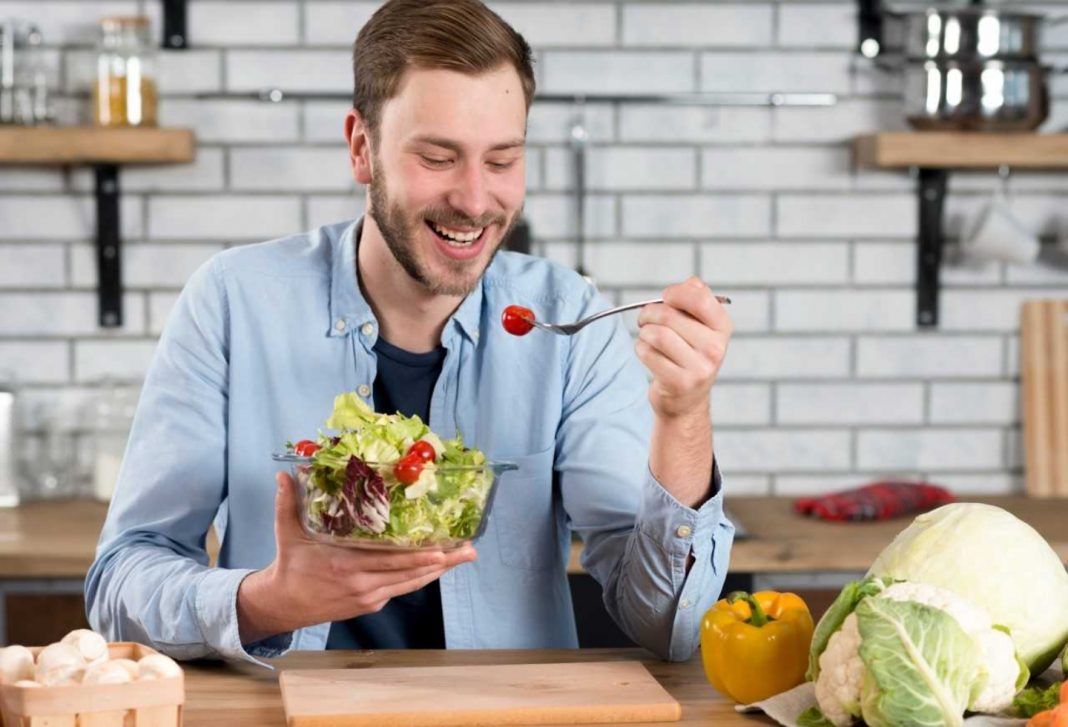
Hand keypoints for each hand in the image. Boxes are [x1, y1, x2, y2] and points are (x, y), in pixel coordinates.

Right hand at [236, 472, 475, 643]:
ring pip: (410, 584)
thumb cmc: (290, 564)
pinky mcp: (371, 604)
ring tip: (464, 557)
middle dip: (442, 562)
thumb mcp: (287, 532)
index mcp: (345, 563)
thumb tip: (283, 472)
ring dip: (439, 571)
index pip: (388, 560)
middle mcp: (361, 583)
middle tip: (468, 550)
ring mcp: (368, 596)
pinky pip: (401, 588)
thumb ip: (288, 501)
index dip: (417, 556)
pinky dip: (421, 578)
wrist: (284, 604)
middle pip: (409, 573)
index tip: (442, 548)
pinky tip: (438, 567)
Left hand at [635, 277, 731, 419]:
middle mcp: (715, 348)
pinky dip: (640, 348)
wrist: (686, 399)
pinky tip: (647, 352)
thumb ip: (696, 298)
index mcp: (722, 327)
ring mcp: (700, 368)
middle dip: (648, 313)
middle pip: (668, 315)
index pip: (699, 297)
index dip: (675, 293)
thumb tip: (691, 283)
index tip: (665, 298)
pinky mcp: (680, 383)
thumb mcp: (699, 326)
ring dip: (643, 332)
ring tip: (647, 337)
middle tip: (645, 319)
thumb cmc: (688, 354)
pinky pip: (647, 353)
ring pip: (656, 334)